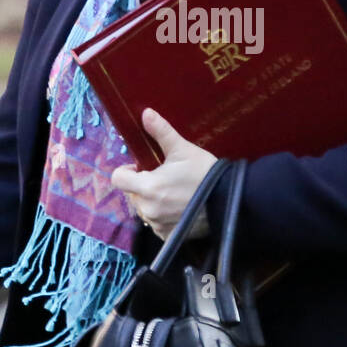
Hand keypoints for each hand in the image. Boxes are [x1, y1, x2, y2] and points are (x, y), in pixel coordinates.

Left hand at [111, 108, 217, 241]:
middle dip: (142, 185)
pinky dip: (163, 216)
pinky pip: (156, 224)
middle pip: (132, 194)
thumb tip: (146, 113)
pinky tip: (179, 207)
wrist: (229, 200)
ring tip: (174, 193)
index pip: (118, 178)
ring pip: (144, 209)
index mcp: (147, 186)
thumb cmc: (204, 173)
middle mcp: (148, 208)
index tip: (141, 167)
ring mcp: (157, 224)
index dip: (127, 170)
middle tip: (164, 178)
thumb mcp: (183, 149)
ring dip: (152, 201)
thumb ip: (161, 132)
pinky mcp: (167, 234)